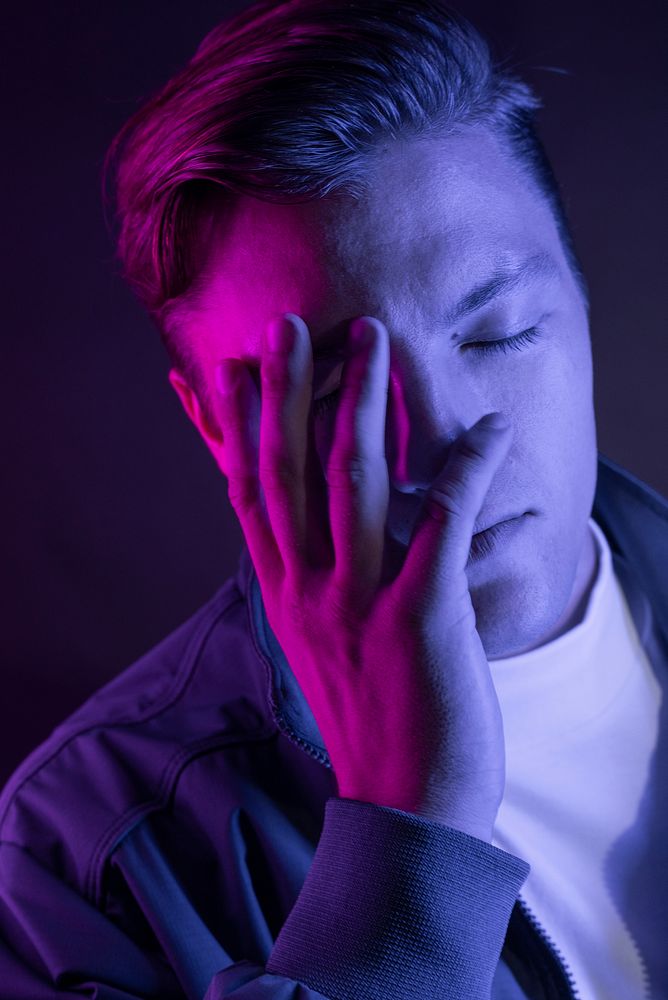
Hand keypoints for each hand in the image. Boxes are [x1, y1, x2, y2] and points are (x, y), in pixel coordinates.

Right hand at [213, 313, 512, 841]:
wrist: (404, 810)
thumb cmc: (368, 721)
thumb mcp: (315, 647)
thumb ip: (306, 582)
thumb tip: (302, 535)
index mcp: (282, 594)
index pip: (244, 494)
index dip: (230, 428)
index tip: (223, 370)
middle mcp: (307, 590)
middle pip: (286, 470)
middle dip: (287, 390)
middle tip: (291, 325)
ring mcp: (359, 602)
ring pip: (353, 479)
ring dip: (361, 401)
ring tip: (371, 336)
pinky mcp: (420, 618)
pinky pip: (444, 523)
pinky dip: (467, 467)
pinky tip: (487, 427)